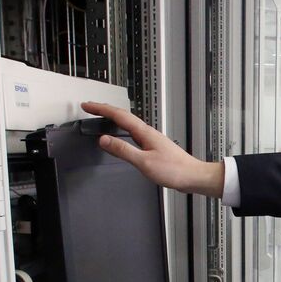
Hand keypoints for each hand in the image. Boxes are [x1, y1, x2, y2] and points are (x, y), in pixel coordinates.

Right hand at [81, 102, 224, 197]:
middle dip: (105, 109)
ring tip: (102, 115)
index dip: (100, 109)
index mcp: (144, 132)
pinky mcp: (154, 145)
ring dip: (113, 117)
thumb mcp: (144, 162)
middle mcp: (148, 132)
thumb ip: (123, 150)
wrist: (193, 176)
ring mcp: (151, 138)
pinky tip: (122, 133)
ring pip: (128, 122)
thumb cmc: (174, 170)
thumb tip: (104, 140)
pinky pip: (133, 131)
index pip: (118, 115)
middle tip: (90, 107)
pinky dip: (122, 127)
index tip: (87, 106)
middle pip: (123, 115)